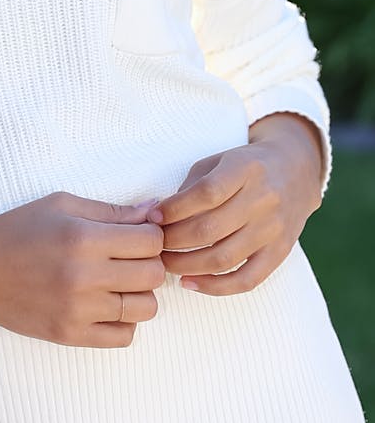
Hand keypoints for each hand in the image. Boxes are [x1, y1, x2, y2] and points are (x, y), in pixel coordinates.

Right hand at [0, 191, 165, 347]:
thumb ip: (111, 211)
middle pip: (153, 275)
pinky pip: (124, 336)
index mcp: (83, 238)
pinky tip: (107, 304)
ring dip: (140, 293)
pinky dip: (124, 321)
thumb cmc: (18, 229)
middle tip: (130, 258)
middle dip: (149, 262)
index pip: (150, 241)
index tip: (139, 235)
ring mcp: (79, 310)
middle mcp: (85, 276)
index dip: (151, 235)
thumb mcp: (62, 205)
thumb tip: (153, 211)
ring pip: (145, 308)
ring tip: (119, 282)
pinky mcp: (71, 335)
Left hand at [147, 114, 323, 296]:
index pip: (205, 193)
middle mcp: (263, 200)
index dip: (175, 209)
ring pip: (224, 258)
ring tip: (165, 264)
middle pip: (210, 229)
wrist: (296, 172)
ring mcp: (273, 229)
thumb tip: (161, 215)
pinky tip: (190, 283)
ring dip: (187, 265)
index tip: (153, 217)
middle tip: (153, 244)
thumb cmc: (245, 166)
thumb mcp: (219, 161)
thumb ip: (193, 186)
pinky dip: (215, 287)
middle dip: (173, 241)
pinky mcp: (279, 253)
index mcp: (245, 170)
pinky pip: (246, 280)